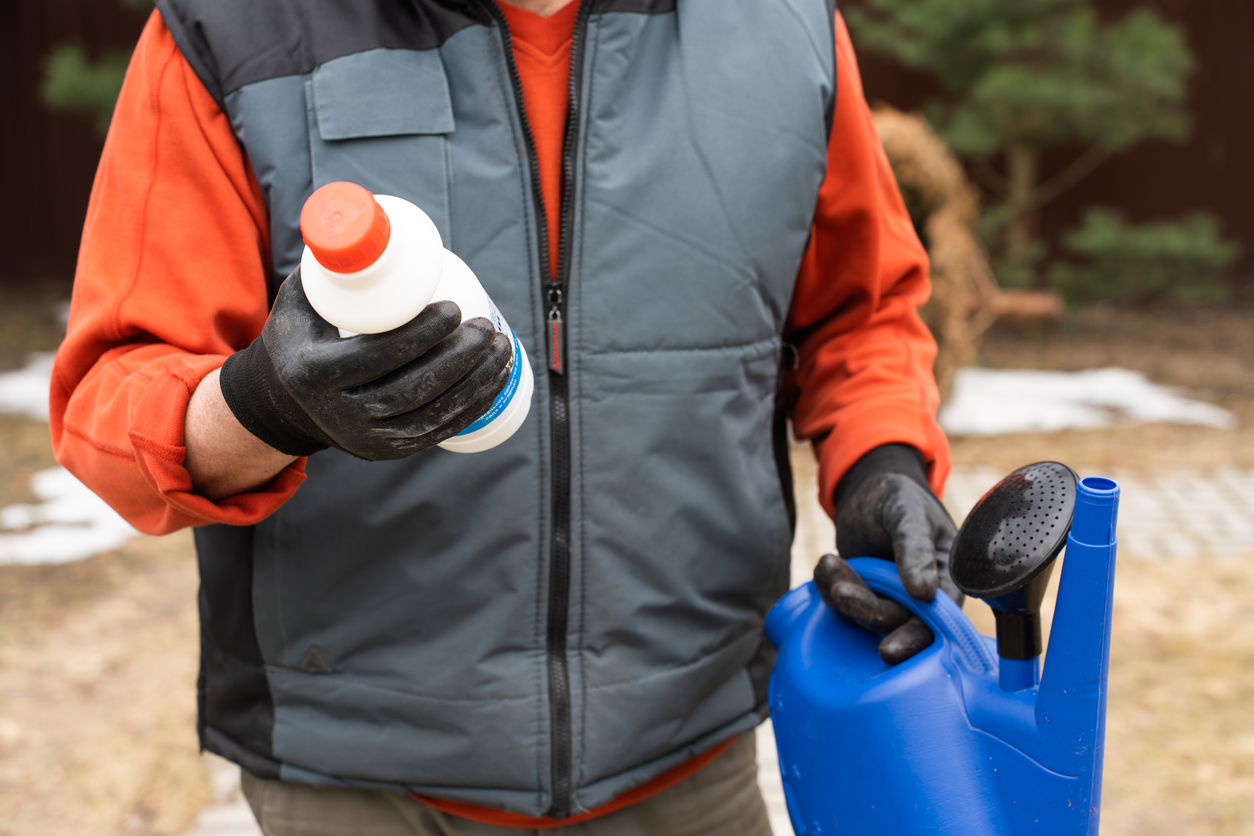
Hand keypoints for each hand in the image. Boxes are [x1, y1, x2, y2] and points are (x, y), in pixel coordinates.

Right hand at [218, 267, 512, 459]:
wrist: (289, 400)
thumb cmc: (303, 335)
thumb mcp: (302, 298)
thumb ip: (334, 263)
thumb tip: (375, 220)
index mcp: (312, 374)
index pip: (376, 356)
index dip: (421, 334)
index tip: (453, 308)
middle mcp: (339, 414)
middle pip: (412, 387)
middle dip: (459, 357)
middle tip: (484, 326)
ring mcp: (366, 438)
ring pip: (432, 413)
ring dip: (475, 381)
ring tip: (500, 348)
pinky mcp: (388, 450)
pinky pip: (439, 431)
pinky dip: (472, 405)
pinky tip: (494, 380)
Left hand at [817, 469, 961, 663]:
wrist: (867, 490)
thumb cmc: (897, 496)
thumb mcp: (907, 512)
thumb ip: (915, 547)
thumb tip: (924, 592)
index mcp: (945, 579)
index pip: (936, 620)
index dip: (914, 637)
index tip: (888, 650)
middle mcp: (920, 597)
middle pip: (895, 621)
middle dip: (866, 610)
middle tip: (841, 593)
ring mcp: (888, 597)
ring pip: (864, 614)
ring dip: (843, 594)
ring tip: (830, 562)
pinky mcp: (861, 594)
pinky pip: (841, 603)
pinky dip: (828, 587)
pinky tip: (825, 565)